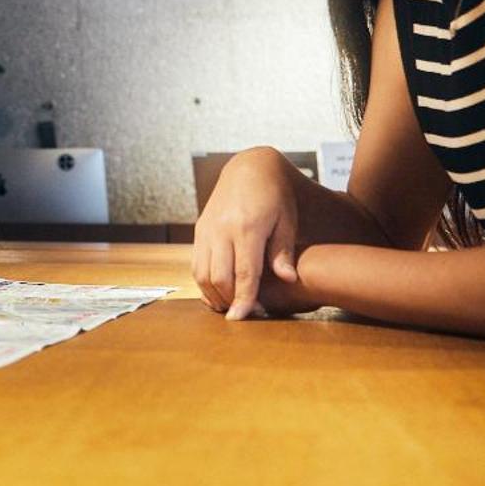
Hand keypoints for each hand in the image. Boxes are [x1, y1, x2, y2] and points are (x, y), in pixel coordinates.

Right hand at [192, 147, 309, 319]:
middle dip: (228, 300)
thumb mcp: (287, 220)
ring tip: (229, 304)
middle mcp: (221, 229)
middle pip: (219, 277)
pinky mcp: (199, 229)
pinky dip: (204, 281)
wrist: (249, 167)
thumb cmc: (274, 195)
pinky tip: (218, 290)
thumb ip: (283, 251)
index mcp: (247, 227)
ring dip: (213, 294)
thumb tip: (288, 279)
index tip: (242, 318)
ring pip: (202, 273)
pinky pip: (196, 262)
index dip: (244, 299)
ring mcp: (206, 229)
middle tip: (242, 313)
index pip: (244, 273)